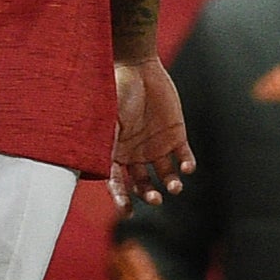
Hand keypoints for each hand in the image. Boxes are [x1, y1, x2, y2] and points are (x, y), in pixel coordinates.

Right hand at [111, 58, 195, 209]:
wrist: (137, 67)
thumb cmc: (117, 92)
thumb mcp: (106, 120)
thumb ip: (103, 143)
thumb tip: (92, 169)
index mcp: (116, 153)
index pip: (118, 183)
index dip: (122, 199)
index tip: (127, 212)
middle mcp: (137, 154)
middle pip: (144, 185)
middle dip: (149, 195)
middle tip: (155, 199)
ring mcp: (157, 146)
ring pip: (166, 175)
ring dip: (171, 184)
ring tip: (174, 186)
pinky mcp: (176, 135)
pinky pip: (184, 157)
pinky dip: (187, 166)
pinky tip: (186, 168)